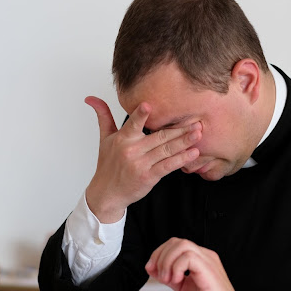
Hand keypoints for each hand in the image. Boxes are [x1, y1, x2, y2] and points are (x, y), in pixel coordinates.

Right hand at [84, 97, 201, 222]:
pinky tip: (193, 152)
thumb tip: (91, 98)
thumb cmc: (108, 164)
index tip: (149, 105)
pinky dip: (182, 159)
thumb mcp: (105, 139)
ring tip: (198, 133)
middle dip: (179, 129)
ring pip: (166, 150)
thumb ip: (103, 116)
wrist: (107, 193)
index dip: (140, 115)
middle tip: (196, 120)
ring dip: (184, 141)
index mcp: (123, 139)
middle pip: (159, 137)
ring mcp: (141, 164)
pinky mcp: (149, 176)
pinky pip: (168, 166)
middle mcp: (131, 150)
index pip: (133, 124)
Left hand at [145, 238, 246, 290]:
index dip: (159, 253)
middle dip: (160, 256)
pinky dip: (177, 267)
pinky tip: (178, 280)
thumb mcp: (184, 289)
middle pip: (177, 241)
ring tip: (168, 279)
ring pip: (182, 245)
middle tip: (160, 275)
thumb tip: (154, 269)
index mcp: (200, 260)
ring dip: (168, 262)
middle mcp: (205, 257)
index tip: (152, 269)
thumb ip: (171, 277)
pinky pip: (189, 257)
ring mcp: (208, 262)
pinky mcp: (209, 271)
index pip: (176, 244)